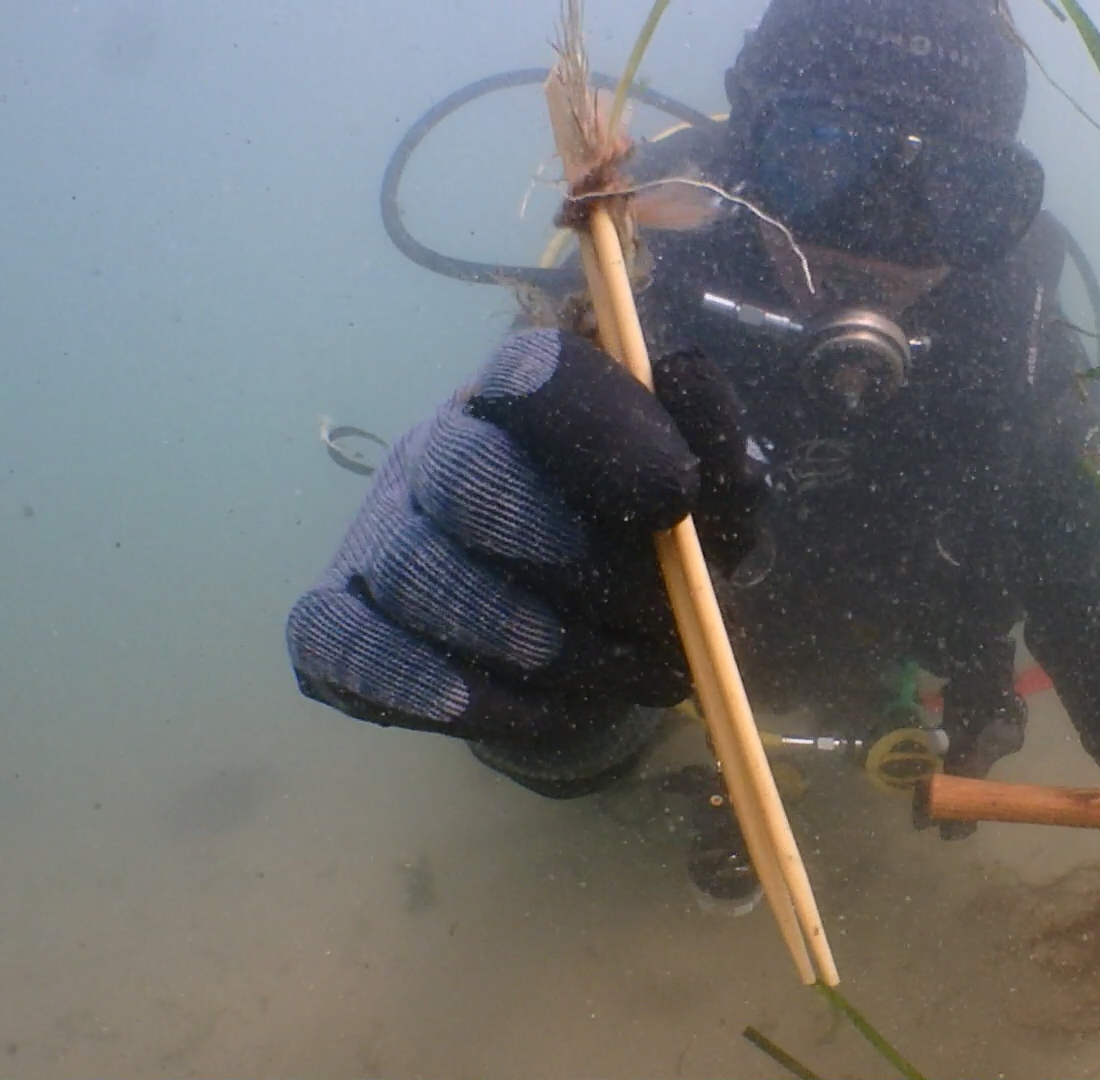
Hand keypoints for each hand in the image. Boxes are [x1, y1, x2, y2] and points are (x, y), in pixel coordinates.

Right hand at [285, 329, 759, 747]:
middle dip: (566, 557)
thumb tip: (684, 372)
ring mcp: (380, 533)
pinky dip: (435, 688)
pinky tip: (524, 707)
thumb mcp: (711, 509)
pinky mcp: (335, 617)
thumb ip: (714, 445)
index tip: (675, 502)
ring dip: (530, 644)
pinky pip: (346, 646)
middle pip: (460, 471)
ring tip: (615, 674)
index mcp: (529, 404)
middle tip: (654, 619)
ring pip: (418, 572)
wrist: (594, 652)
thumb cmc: (649, 558)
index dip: (602, 430)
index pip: (535, 373)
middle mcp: (439, 450)